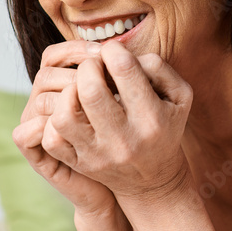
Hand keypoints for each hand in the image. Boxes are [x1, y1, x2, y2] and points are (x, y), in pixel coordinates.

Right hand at [12, 40, 117, 219]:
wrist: (116, 185)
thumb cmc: (122, 138)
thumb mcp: (122, 105)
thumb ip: (115, 79)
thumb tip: (117, 53)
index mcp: (62, 85)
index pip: (55, 55)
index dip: (78, 51)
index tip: (107, 54)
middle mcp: (44, 101)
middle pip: (46, 74)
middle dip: (78, 74)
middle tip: (105, 81)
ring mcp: (36, 126)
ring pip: (39, 101)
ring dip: (67, 101)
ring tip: (95, 107)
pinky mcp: (34, 152)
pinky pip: (25, 134)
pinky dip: (46, 129)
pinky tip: (78, 130)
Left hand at [42, 39, 192, 205]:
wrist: (154, 181)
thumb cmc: (165, 126)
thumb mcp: (179, 96)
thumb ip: (157, 67)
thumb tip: (122, 54)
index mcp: (152, 118)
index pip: (123, 69)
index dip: (112, 50)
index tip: (111, 52)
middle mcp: (124, 139)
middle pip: (90, 90)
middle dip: (88, 66)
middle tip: (93, 66)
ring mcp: (98, 154)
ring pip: (65, 115)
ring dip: (68, 92)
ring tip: (79, 89)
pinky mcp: (80, 164)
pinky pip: (52, 139)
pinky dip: (52, 119)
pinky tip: (69, 110)